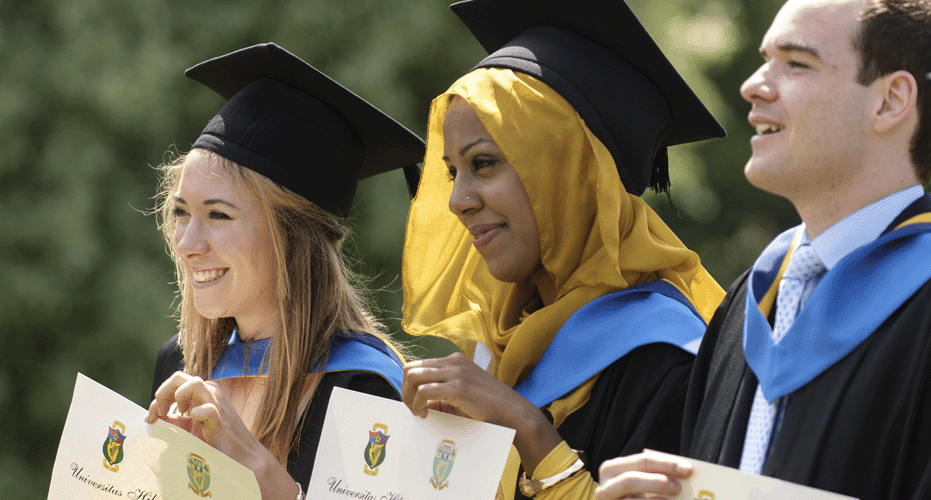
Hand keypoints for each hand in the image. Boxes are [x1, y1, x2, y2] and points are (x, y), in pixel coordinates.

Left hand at [145, 371, 259, 462]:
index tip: (150, 418)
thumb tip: (151, 417)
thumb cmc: (215, 441)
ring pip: (195, 383)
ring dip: (178, 398)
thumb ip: (174, 418)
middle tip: (160, 413)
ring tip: (178, 416)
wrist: (241, 456)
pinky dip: (196, 415)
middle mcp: (210, 393)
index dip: (158, 398)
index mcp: (202, 392)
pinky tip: (196, 425)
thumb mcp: (190, 426)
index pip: (174, 382)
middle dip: (163, 393)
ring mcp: (217, 404)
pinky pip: (207, 410)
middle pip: (179, 377)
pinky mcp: (221, 420)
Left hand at [402, 352, 528, 423]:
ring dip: (409, 398)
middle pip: (410, 368)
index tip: (415, 403)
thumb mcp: (461, 395)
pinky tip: (425, 415)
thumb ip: (440, 394)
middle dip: (405, 391)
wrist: (513, 412)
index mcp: (454, 360)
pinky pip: (424, 391)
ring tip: (418, 412)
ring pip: (413, 377)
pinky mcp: (458, 387)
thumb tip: (418, 403)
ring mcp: (456, 372)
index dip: (409, 386)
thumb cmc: (489, 407)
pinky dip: (418, 404)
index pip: (418, 365)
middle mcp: (453, 361)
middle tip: (413, 409)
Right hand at [595, 451, 692, 499]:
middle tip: (678, 487)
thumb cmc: (632, 494)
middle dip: (657, 483)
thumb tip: (682, 475)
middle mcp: (605, 486)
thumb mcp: (640, 480)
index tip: (688, 469)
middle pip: (631, 481)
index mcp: (612, 469)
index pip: (642, 461)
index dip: (666, 464)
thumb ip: (654, 476)